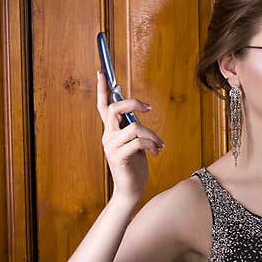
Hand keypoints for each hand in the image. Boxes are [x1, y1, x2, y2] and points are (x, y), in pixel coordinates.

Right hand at [96, 71, 164, 202]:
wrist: (131, 189)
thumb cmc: (135, 165)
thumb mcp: (135, 143)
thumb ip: (133, 128)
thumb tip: (140, 111)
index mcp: (110, 131)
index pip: (103, 106)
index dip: (102, 89)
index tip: (101, 72)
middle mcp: (107, 136)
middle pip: (114, 109)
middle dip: (133, 104)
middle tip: (148, 108)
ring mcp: (111, 147)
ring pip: (134, 127)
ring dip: (152, 134)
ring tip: (160, 144)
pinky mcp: (119, 157)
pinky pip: (138, 142)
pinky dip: (152, 144)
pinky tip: (157, 152)